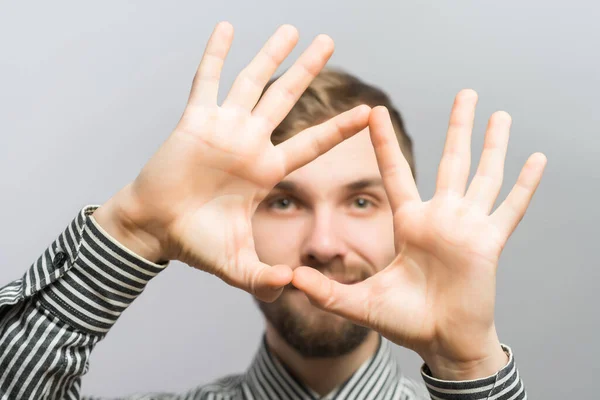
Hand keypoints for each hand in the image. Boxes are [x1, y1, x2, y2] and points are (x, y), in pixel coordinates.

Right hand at [93, 22, 369, 301]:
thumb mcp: (236, 264)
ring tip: (292, 28)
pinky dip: (215, 54)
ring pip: (252, 81)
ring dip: (271, 54)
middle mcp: (249, 142)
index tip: (369, 109)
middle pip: (286, 97)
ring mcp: (223, 128)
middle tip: (329, 41)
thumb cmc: (195, 243)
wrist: (155, 229)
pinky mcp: (194, 121)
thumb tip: (294, 288)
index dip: (340, 127)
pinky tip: (227, 27)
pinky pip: (206, 80)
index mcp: (266, 169)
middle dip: (308, 70)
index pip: (312, 142)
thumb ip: (265, 278)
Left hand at [292, 91, 546, 378]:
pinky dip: (525, 185)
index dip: (384, 142)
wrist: (442, 342)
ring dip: (494, 144)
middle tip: (465, 93)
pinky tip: (538, 158)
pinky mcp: (489, 243)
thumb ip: (326, 292)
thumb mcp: (361, 303)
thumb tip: (289, 279)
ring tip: (501, 113)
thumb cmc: (405, 321)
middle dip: (458, 126)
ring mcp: (467, 227)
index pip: (395, 172)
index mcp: (410, 223)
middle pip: (451, 160)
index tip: (373, 110)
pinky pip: (511, 208)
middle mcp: (440, 217)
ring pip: (483, 174)